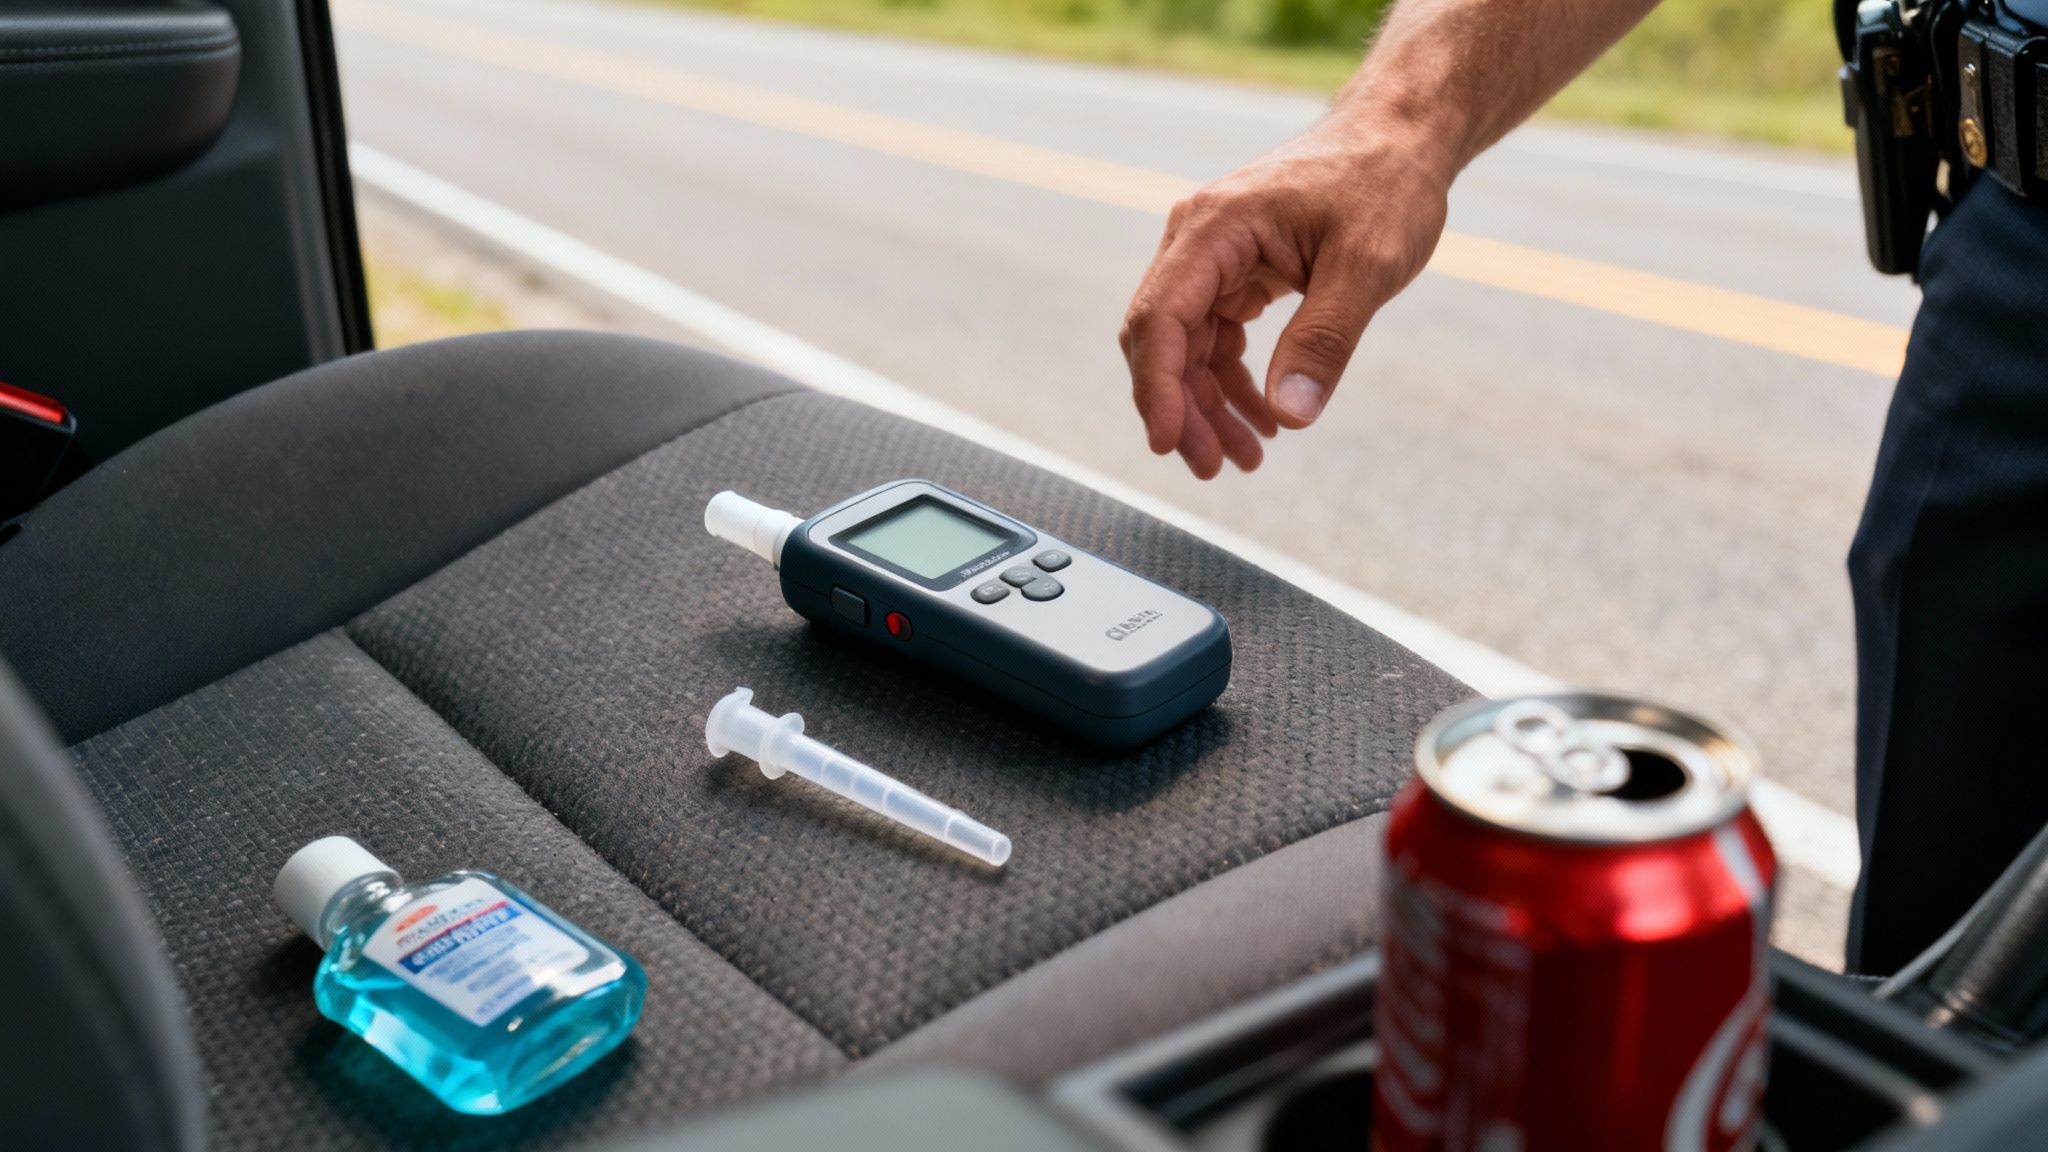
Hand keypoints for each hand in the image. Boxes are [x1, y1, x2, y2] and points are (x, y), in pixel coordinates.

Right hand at [1119, 122, 1451, 477]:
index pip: (1159, 317)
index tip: (1170, 444)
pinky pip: (1216, 339)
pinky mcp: (1235, 272)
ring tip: (1246, 459)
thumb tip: (1291, 413)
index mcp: (1215, 227)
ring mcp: (1214, 258)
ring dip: (1207, 407)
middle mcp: (1199, 241)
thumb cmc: (1386, 183)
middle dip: (1182, 410)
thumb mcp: (1368, 265)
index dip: (1157, 388)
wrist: (1402, 138)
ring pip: (1186, 348)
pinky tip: (1266, 418)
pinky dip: (1232, 383)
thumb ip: (1325, 339)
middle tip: (1215, 468)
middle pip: (1161, 341)